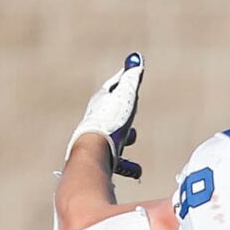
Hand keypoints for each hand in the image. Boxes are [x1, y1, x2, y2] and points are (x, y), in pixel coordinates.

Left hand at [69, 53, 144, 179]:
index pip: (112, 88)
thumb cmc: (109, 122)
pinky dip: (128, 166)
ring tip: (133, 138)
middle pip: (111, 112)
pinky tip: (137, 171)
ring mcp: (97, 142)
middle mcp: (96, 121)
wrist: (93, 153)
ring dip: (123, 137)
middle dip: (121, 110)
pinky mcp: (101, 162)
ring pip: (113, 137)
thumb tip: (137, 58)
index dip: (121, 82)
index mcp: (101, 103)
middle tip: (128, 106)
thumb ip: (132, 79)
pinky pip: (118, 163)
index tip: (125, 76)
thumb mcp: (125, 97)